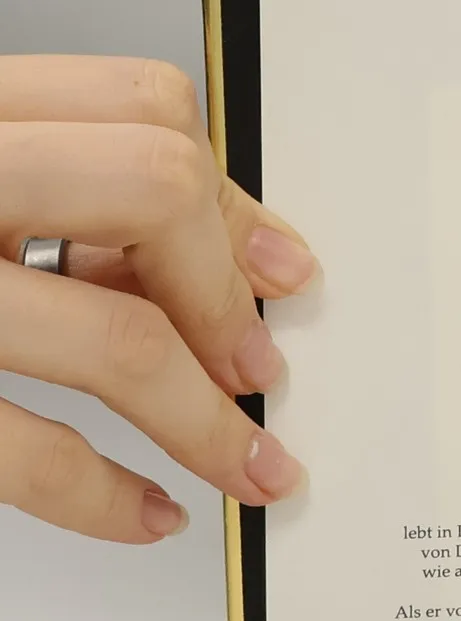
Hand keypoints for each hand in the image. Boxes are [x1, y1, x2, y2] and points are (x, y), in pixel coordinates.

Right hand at [0, 56, 314, 542]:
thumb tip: (233, 259)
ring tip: (245, 463)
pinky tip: (144, 512)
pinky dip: (102, 496)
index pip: (143, 108)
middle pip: (151, 189)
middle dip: (220, 292)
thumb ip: (67, 198)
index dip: (229, 198)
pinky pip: (14, 448)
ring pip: (108, 338)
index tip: (275, 273)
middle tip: (250, 365)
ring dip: (203, 421)